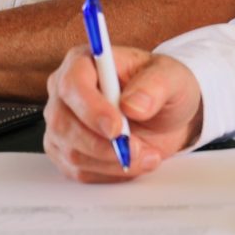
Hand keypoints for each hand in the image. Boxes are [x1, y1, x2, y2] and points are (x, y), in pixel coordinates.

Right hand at [43, 45, 203, 182]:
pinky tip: (132, 162)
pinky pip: (79, 171)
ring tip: (146, 155)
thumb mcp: (171, 77)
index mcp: (84, 62)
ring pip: (72, 152)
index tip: (117, 128)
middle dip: (103, 144)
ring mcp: (62, 123)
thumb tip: (133, 105)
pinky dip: (110, 173)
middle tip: (137, 149)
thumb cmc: (162, 88)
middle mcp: (65, 91)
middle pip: (64, 123)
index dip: (91, 109)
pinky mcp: (66, 151)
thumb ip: (155, 86)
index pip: (72, 84)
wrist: (165, 116)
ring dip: (112, 162)